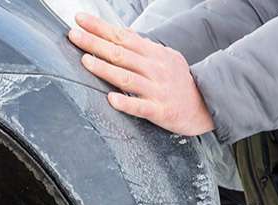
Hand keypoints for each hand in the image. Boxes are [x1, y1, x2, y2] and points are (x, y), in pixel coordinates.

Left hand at [67, 12, 215, 136]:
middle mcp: (154, 68)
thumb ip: (140, 48)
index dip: (100, 27)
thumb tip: (117, 34)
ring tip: (85, 60)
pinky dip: (126, 103)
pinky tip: (111, 99)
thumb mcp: (163, 57)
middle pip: (120, 53)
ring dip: (105, 69)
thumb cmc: (176, 81)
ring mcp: (157, 90)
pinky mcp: (160, 111)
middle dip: (95, 43)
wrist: (203, 105)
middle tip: (74, 35)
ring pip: (127, 78)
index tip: (80, 19)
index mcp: (153, 53)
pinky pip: (140, 107)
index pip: (122, 36)